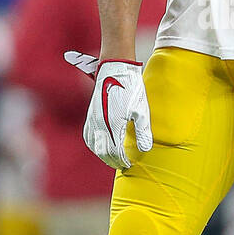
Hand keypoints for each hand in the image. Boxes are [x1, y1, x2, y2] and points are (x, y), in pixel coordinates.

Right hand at [64, 52, 151, 170]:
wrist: (116, 69)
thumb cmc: (132, 89)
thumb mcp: (141, 110)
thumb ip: (143, 132)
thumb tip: (145, 149)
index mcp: (113, 124)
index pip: (115, 151)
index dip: (122, 161)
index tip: (129, 165)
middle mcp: (100, 124)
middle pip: (103, 151)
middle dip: (112, 161)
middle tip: (123, 165)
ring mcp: (93, 119)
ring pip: (93, 145)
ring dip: (102, 154)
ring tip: (113, 159)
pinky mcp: (91, 114)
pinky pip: (88, 135)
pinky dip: (94, 145)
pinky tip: (101, 146)